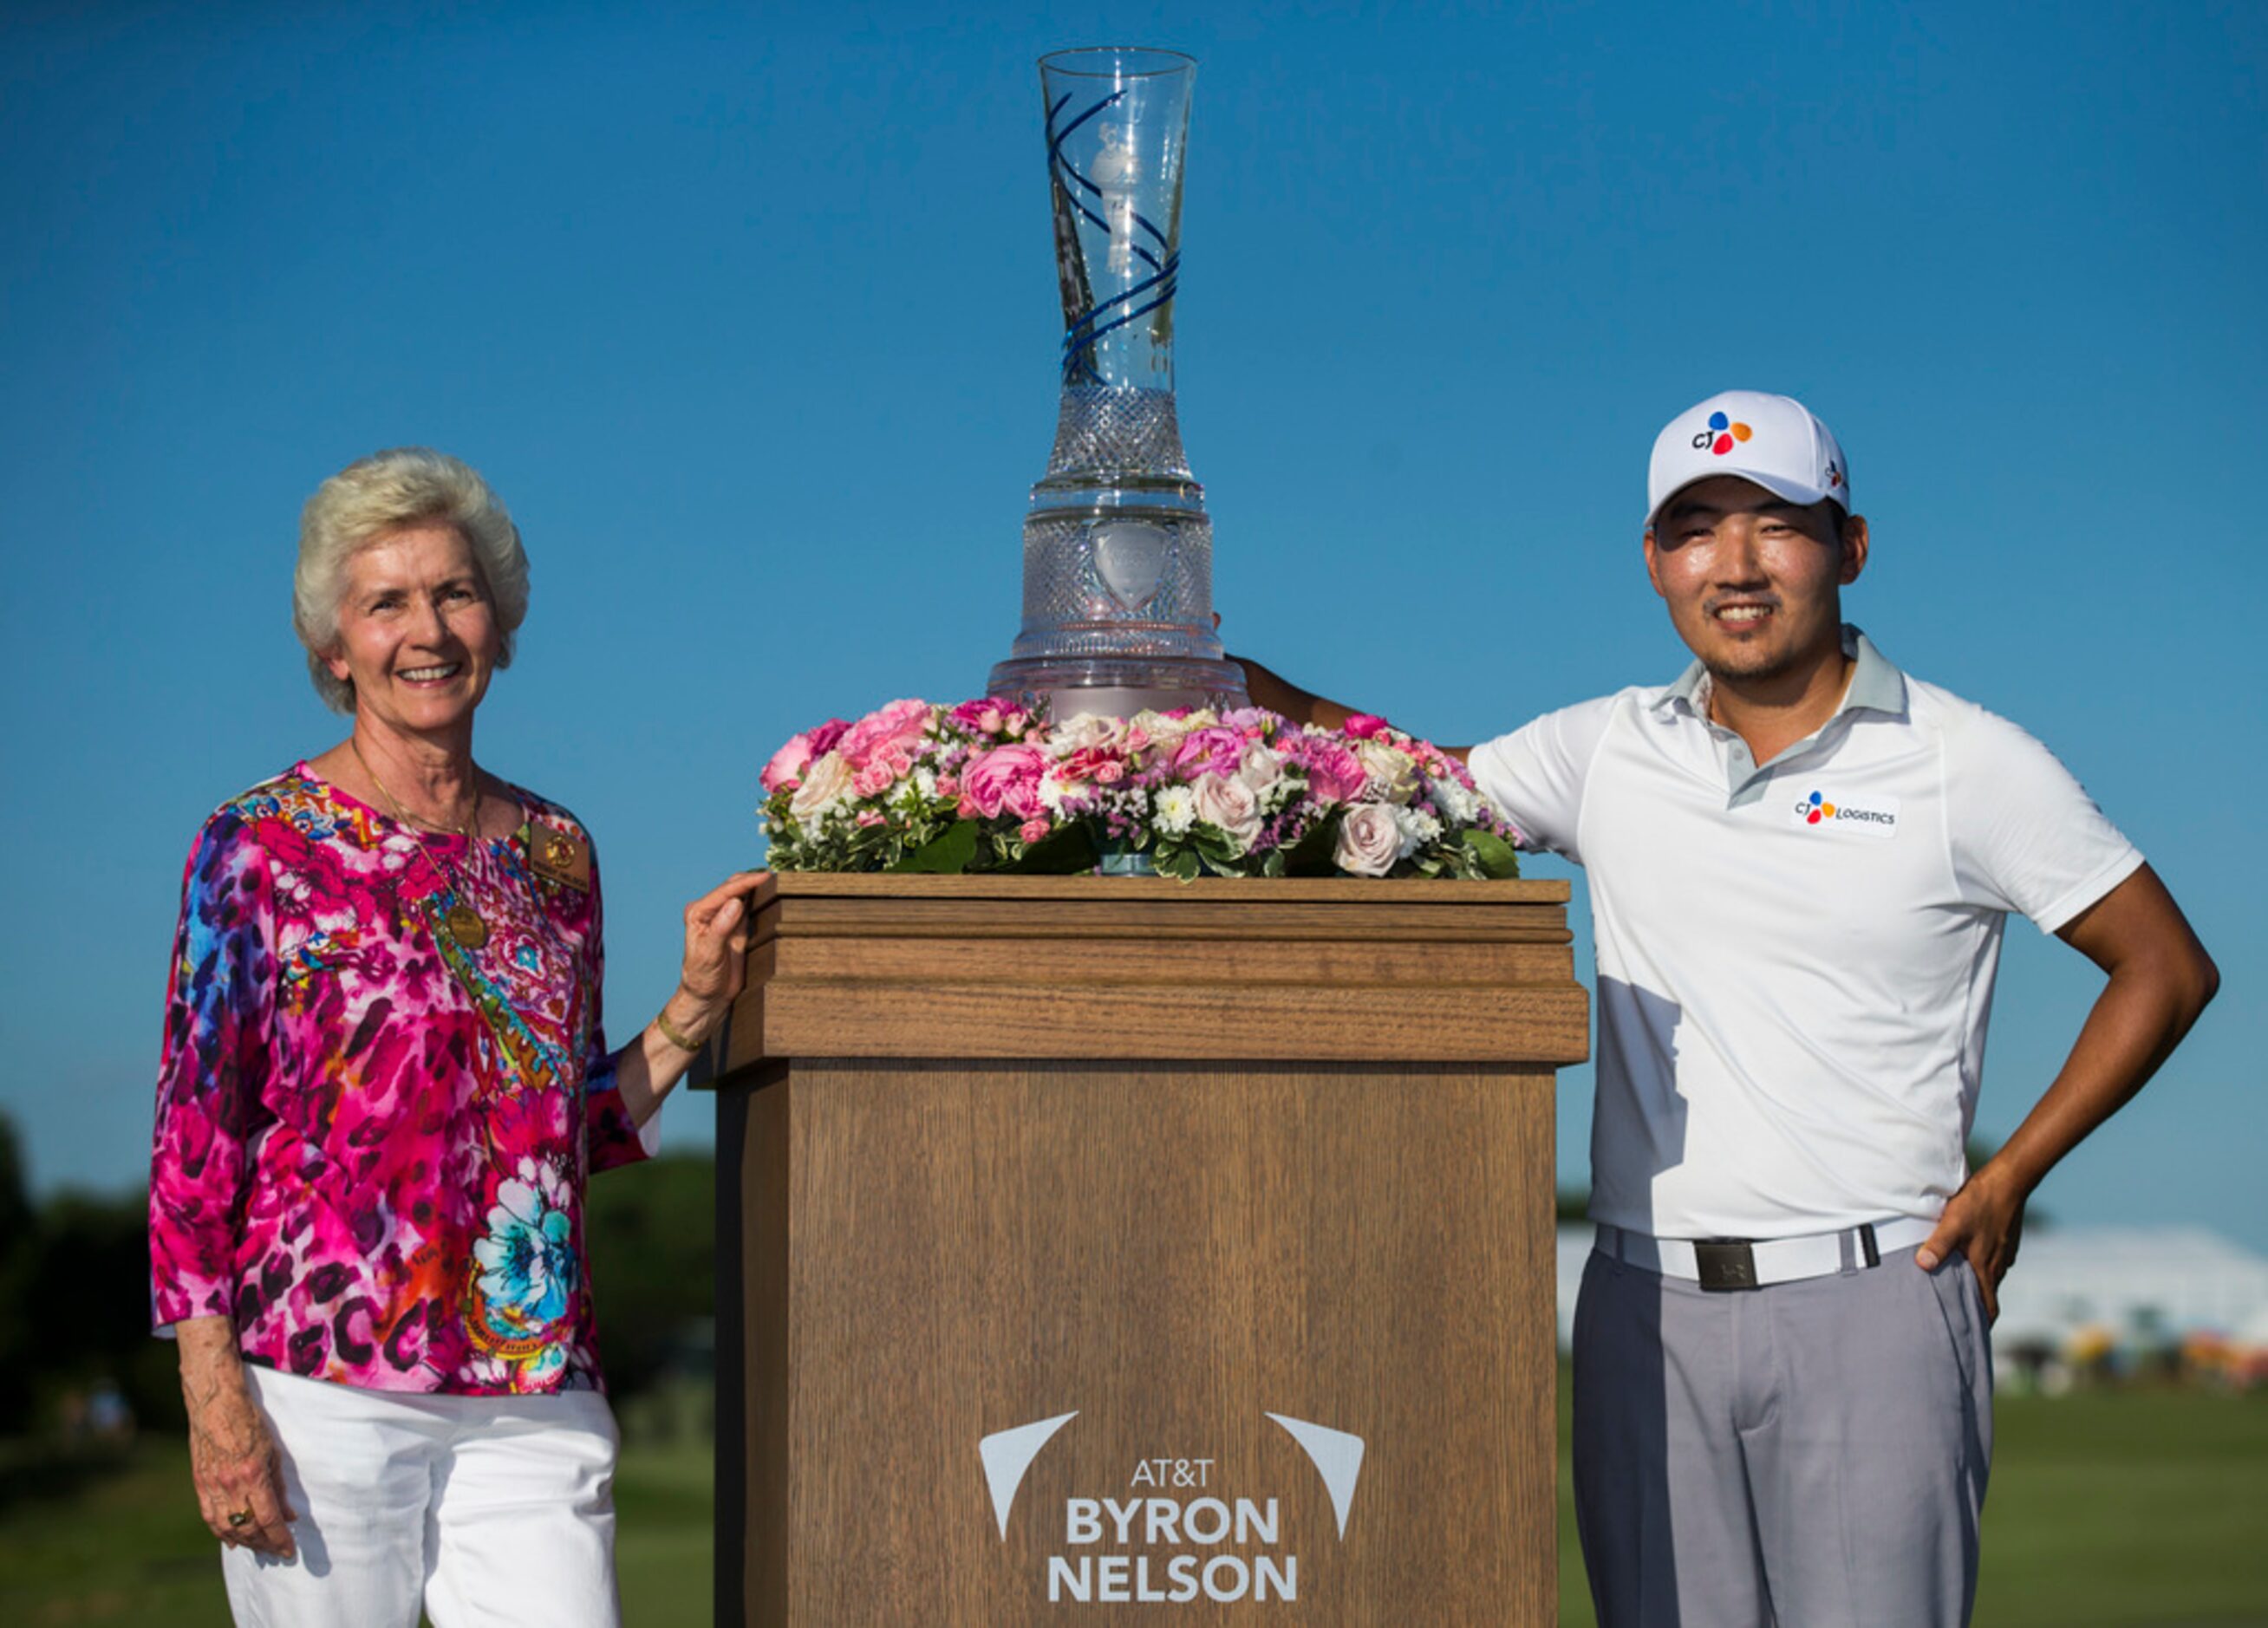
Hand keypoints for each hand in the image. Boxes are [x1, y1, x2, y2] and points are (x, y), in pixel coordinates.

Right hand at [185, 1360, 295, 1558]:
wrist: (215, 1403)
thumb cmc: (250, 1422)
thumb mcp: (273, 1452)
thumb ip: (280, 1486)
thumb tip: (289, 1516)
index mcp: (253, 1475)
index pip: (269, 1518)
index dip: (280, 1538)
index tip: (289, 1550)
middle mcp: (230, 1485)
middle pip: (248, 1528)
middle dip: (265, 1544)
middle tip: (277, 1552)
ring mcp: (211, 1486)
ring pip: (227, 1527)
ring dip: (245, 1542)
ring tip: (260, 1549)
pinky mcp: (199, 1483)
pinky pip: (210, 1516)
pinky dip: (222, 1532)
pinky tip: (233, 1541)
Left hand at [668, 870, 767, 1039]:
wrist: (708, 997)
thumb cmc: (702, 979)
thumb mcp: (710, 955)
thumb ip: (721, 928)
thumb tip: (736, 902)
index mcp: (698, 913)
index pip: (725, 891)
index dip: (746, 882)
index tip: (766, 877)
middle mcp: (710, 911)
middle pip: (734, 886)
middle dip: (754, 879)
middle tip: (777, 876)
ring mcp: (724, 917)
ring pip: (744, 893)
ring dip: (759, 887)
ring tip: (779, 881)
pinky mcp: (737, 926)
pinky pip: (751, 906)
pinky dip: (762, 899)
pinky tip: (774, 895)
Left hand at [1915, 1163, 2027, 1323]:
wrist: (2011, 1180)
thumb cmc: (1980, 1202)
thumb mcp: (1953, 1222)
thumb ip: (1938, 1245)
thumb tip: (1922, 1266)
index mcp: (1986, 1269)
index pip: (1987, 1308)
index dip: (1980, 1325)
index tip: (1969, 1339)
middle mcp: (1998, 1266)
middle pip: (1987, 1296)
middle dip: (1975, 1308)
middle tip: (1958, 1317)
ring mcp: (2004, 1253)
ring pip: (1989, 1277)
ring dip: (1976, 1286)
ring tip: (1957, 1289)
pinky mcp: (2005, 1240)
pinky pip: (1992, 1261)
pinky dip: (1981, 1267)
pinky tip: (1967, 1259)